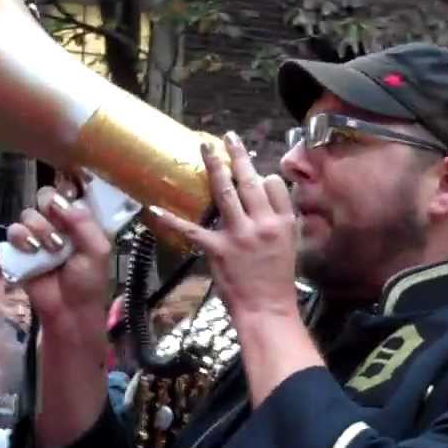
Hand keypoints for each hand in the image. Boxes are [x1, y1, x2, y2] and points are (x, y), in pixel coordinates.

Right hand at [6, 182, 111, 342]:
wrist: (68, 310)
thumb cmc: (88, 281)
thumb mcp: (97, 251)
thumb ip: (84, 223)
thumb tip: (62, 201)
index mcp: (81, 220)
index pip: (72, 191)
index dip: (68, 188)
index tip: (68, 192)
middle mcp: (59, 223)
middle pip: (46, 195)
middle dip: (51, 206)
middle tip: (59, 220)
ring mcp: (38, 235)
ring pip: (29, 213)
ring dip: (40, 228)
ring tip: (52, 249)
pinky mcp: (20, 248)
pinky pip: (13, 230)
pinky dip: (21, 238)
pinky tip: (32, 250)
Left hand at [150, 132, 298, 321]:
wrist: (267, 310)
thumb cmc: (278, 280)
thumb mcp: (290, 245)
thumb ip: (280, 219)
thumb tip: (265, 196)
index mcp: (282, 222)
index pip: (273, 186)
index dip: (263, 176)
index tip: (255, 171)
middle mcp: (262, 224)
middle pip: (249, 181)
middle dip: (237, 156)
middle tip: (228, 137)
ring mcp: (239, 235)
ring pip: (225, 193)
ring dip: (214, 168)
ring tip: (206, 149)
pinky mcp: (218, 250)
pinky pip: (192, 230)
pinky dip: (173, 219)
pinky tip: (156, 209)